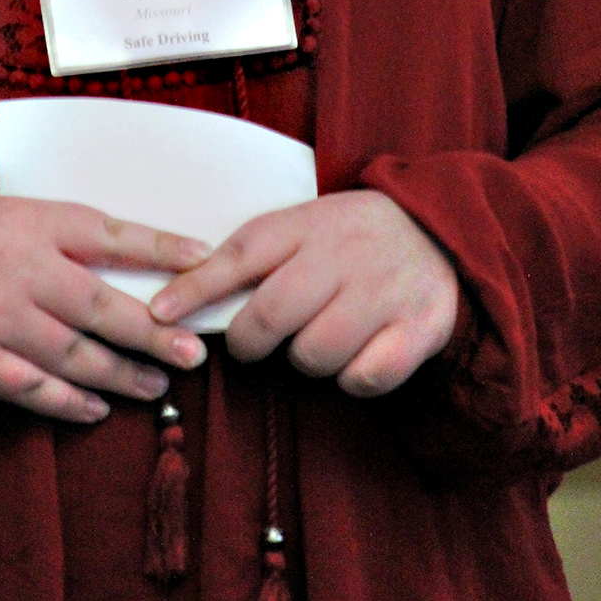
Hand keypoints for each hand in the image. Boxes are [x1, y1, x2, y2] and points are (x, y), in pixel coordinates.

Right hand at [0, 193, 210, 422]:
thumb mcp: (5, 210)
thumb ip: (57, 233)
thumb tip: (128, 258)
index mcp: (31, 222)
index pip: (110, 233)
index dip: (160, 246)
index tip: (205, 256)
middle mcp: (20, 269)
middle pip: (102, 307)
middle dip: (154, 333)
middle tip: (194, 353)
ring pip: (75, 355)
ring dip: (122, 375)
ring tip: (159, 386)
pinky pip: (34, 388)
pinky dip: (70, 403)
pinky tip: (98, 408)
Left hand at [148, 190, 458, 396]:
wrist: (441, 229)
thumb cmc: (354, 235)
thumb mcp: (307, 222)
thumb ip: (257, 252)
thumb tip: (182, 293)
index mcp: (309, 223)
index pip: (240, 253)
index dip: (196, 286)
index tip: (159, 313)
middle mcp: (344, 254)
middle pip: (272, 313)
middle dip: (249, 341)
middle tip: (251, 344)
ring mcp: (383, 291)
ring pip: (315, 353)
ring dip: (305, 359)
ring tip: (317, 339)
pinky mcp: (419, 327)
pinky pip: (365, 376)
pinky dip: (353, 378)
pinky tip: (357, 356)